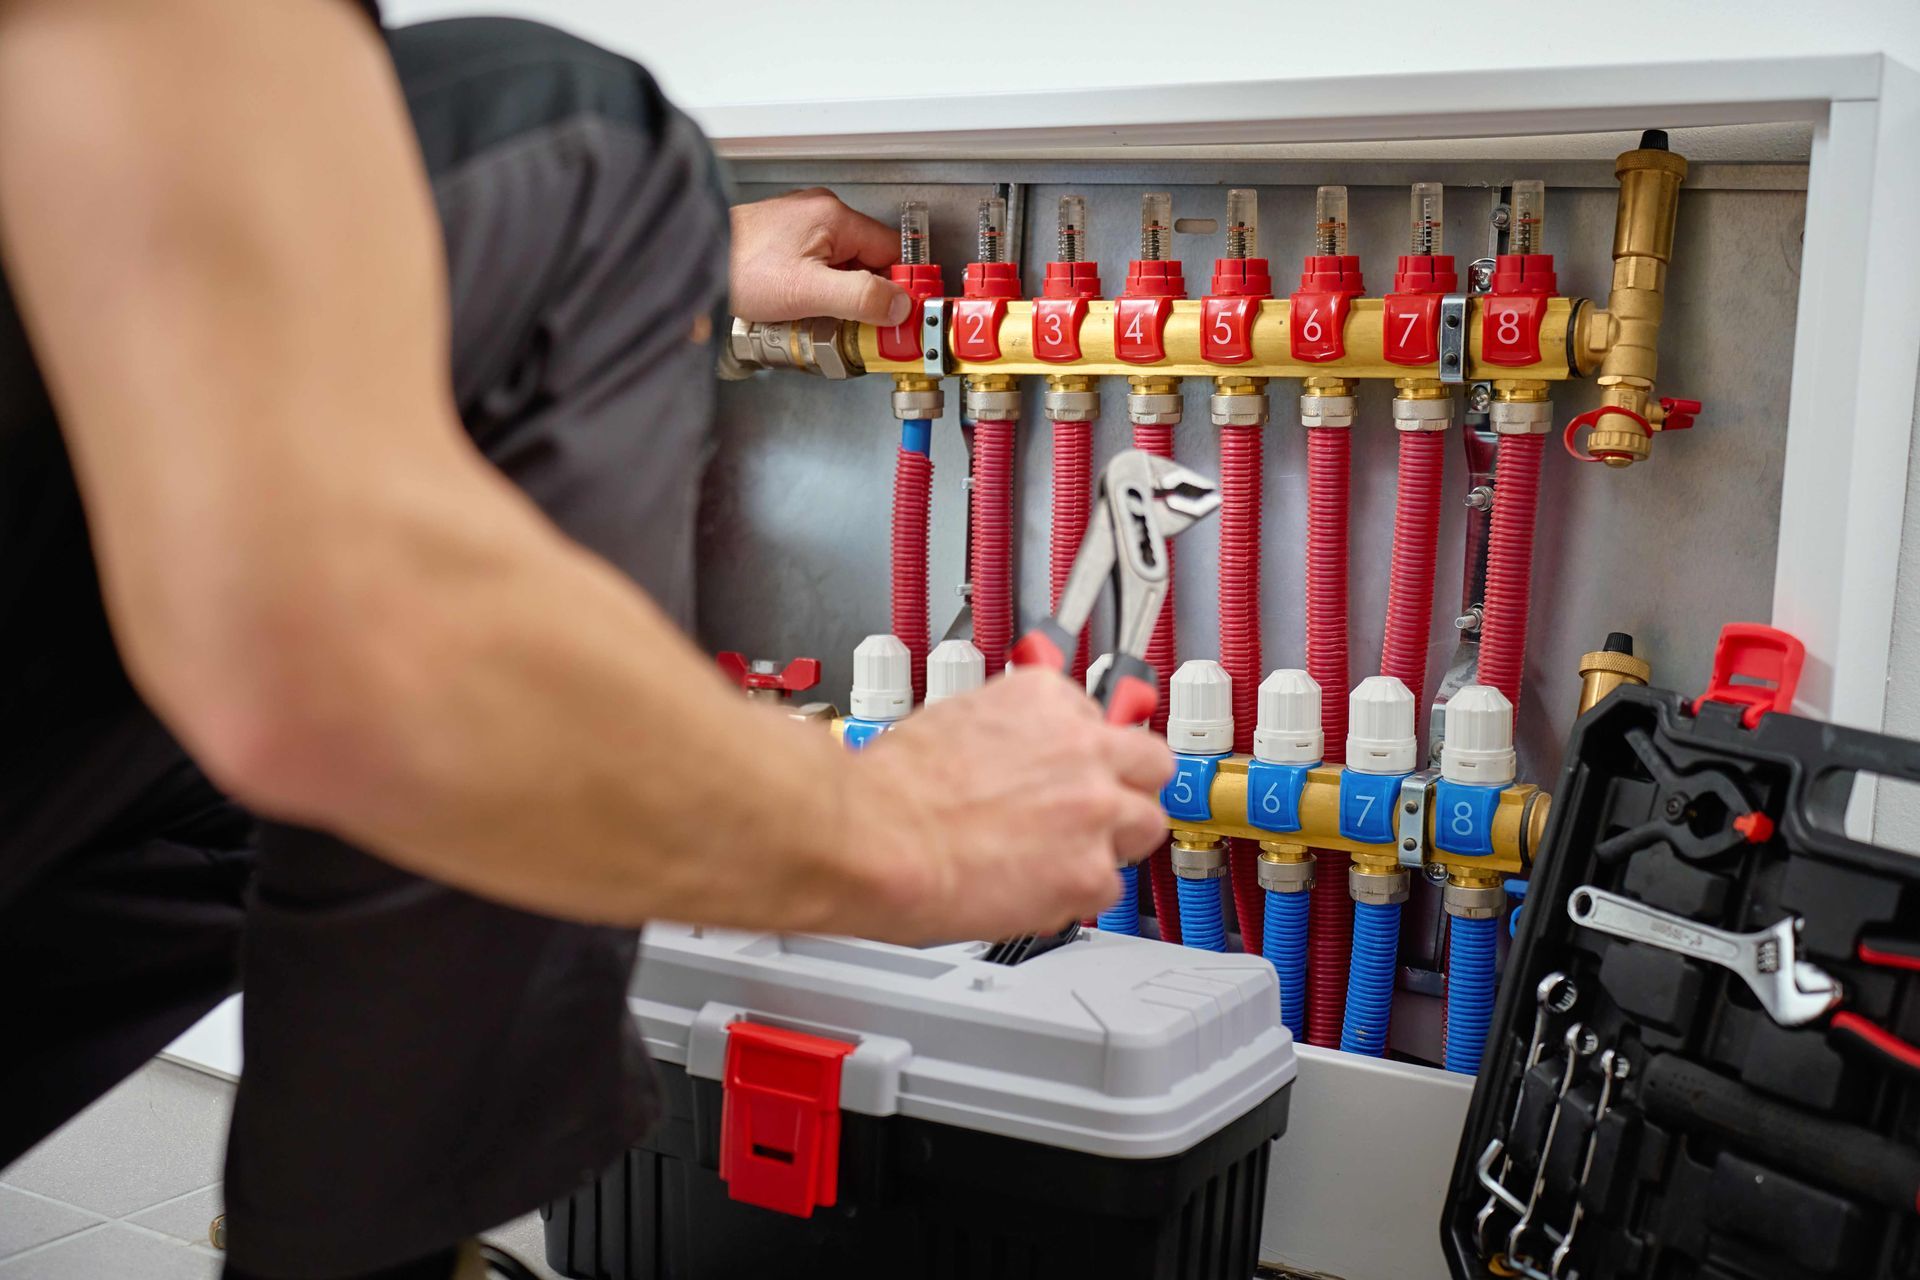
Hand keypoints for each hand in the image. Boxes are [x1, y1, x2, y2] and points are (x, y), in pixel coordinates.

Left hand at [729, 188, 911, 326]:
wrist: (689, 261)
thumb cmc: (737, 268)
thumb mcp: (806, 290)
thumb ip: (858, 297)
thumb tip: (898, 304)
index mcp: (833, 216)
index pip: (890, 251)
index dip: (899, 285)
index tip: (901, 313)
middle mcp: (819, 214)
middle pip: (867, 260)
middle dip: (867, 296)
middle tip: (862, 327)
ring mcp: (801, 227)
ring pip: (842, 267)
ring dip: (841, 297)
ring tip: (827, 321)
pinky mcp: (784, 243)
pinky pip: (818, 268)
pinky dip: (819, 292)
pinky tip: (805, 310)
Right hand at [836, 669, 1173, 943]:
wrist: (874, 836)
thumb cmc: (893, 787)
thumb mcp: (956, 721)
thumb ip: (1011, 737)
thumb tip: (1017, 753)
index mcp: (1046, 699)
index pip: (1100, 721)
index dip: (1083, 755)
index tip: (1069, 771)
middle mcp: (1083, 747)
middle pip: (1151, 764)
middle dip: (1126, 789)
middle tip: (1093, 811)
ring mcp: (1095, 808)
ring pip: (1145, 825)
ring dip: (1111, 844)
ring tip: (1062, 858)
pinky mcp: (1089, 871)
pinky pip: (1108, 889)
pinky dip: (1075, 896)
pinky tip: (1034, 891)